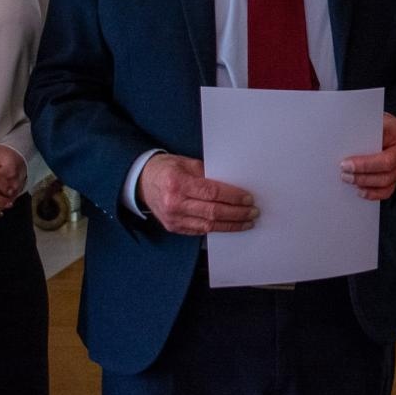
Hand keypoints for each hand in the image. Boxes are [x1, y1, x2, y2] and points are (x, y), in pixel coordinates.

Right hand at [137, 153, 257, 234]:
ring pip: (208, 225)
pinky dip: (216, 228)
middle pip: (213, 212)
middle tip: (253, 212)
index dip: (233, 197)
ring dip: (230, 225)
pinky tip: (229, 226)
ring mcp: (173, 219)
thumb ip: (208, 173)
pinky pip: (200, 231)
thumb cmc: (166, 169)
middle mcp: (174, 203)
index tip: (248, 199)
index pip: (212, 193)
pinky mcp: (174, 227)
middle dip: (237, 213)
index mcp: (178, 184)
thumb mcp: (186, 163)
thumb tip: (233, 183)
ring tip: (246, 222)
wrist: (142, 182)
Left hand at [339, 113, 395, 200]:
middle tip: (343, 173)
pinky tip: (360, 191)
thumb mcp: (373, 118)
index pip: (385, 158)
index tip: (346, 163)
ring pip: (387, 184)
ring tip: (348, 180)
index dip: (365, 164)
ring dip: (365, 184)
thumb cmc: (377, 121)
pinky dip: (373, 194)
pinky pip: (387, 191)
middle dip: (362, 176)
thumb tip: (344, 141)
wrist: (386, 125)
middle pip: (386, 173)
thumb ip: (363, 128)